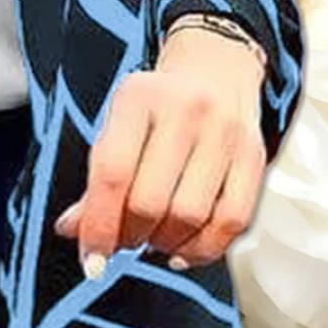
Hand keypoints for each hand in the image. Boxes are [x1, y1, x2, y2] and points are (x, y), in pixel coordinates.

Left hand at [52, 25, 268, 275]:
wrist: (215, 68)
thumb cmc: (156, 106)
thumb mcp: (117, 125)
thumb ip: (95, 179)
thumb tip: (73, 230)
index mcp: (139, 97)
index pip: (112, 173)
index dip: (98, 225)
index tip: (91, 258)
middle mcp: (186, 110)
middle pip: (151, 201)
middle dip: (129, 235)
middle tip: (122, 241)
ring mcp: (225, 133)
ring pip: (191, 216)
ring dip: (163, 243)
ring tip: (151, 239)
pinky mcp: (254, 156)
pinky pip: (232, 221)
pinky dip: (203, 248)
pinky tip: (182, 250)